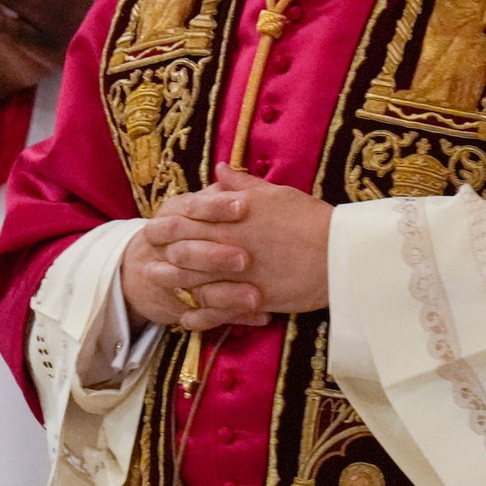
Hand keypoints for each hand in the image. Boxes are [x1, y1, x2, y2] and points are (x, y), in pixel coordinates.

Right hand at [119, 185, 266, 332]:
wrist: (145, 267)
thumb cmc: (188, 228)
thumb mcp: (199, 206)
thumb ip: (218, 191)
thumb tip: (229, 170)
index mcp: (171, 214)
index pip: (189, 209)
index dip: (215, 207)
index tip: (244, 206)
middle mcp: (164, 246)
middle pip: (185, 251)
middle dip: (214, 256)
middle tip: (246, 259)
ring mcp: (166, 279)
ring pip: (192, 288)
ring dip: (225, 295)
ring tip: (257, 298)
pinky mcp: (177, 306)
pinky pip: (201, 316)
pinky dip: (229, 317)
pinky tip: (257, 317)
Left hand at [141, 164, 332, 330]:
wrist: (339, 252)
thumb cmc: (311, 218)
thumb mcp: (277, 193)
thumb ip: (243, 184)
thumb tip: (219, 169)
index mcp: (236, 214)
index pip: (192, 215)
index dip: (169, 220)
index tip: (155, 223)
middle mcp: (231, 242)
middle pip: (185, 246)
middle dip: (162, 249)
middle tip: (146, 253)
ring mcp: (239, 273)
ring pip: (194, 278)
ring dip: (170, 279)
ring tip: (154, 279)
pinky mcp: (251, 298)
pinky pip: (216, 309)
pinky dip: (198, 314)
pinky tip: (186, 316)